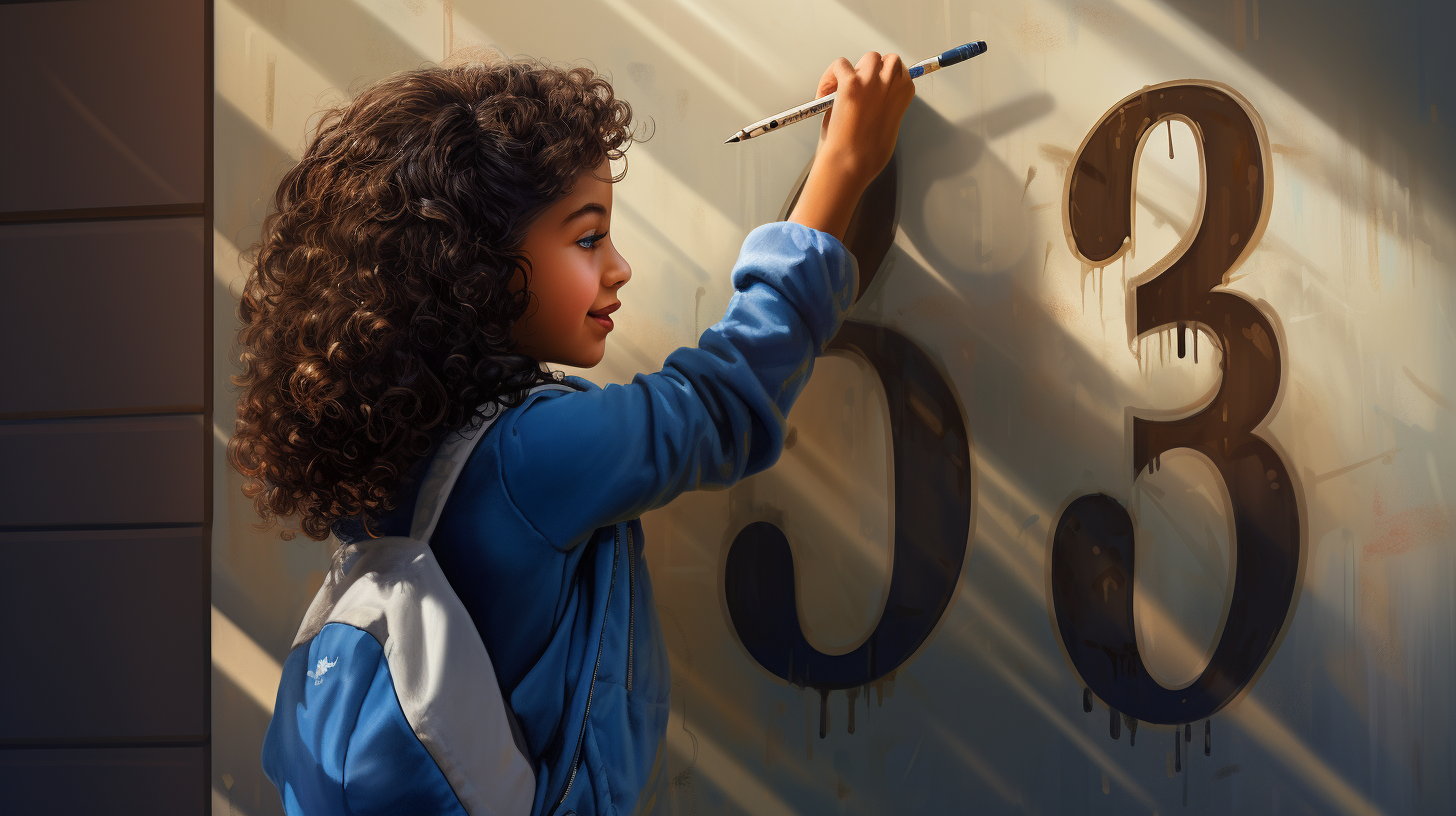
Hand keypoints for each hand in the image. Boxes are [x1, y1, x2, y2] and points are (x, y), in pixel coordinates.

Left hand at [789, 52, 913, 242]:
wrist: (850, 163)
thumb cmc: (867, 152)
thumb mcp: (887, 124)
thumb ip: (885, 104)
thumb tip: (873, 94)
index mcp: (904, 92)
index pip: (898, 70)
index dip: (881, 77)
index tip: (871, 85)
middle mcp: (891, 82)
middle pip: (882, 60)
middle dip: (868, 70)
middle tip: (854, 88)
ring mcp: (871, 81)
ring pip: (865, 59)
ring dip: (852, 71)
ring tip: (838, 91)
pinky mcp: (850, 84)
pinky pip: (840, 65)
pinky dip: (829, 77)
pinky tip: (825, 95)